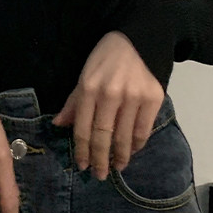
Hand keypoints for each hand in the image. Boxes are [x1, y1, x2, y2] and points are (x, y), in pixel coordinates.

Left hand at [51, 31, 165, 179]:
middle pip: (103, 136)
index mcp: (89, 88)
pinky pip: (144, 129)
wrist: (140, 37)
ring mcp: (134, 97)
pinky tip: (133, 150)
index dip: (82, 150)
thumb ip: (74, 101)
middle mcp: (111, 94)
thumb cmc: (107, 56)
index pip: (84, 128)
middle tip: (99, 175)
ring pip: (124, 137)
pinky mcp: (154, 98)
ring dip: (121, 156)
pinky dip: (138, 144)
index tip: (82, 166)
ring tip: (117, 167)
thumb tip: (59, 125)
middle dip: (100, 159)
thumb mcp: (85, 74)